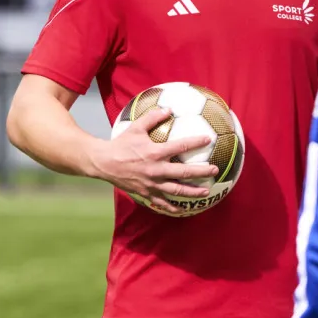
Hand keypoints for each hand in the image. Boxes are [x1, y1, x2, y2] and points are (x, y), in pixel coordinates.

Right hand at [91, 107, 218, 215]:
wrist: (103, 162)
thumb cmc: (120, 144)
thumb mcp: (136, 127)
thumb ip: (153, 117)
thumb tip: (168, 108)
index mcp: (155, 152)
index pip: (181, 146)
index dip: (196, 142)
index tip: (208, 139)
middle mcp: (156, 169)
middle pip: (184, 172)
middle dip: (201, 171)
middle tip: (214, 170)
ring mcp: (151, 183)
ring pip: (176, 190)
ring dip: (192, 191)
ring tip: (206, 192)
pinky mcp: (145, 193)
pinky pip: (161, 202)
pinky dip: (172, 206)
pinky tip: (182, 209)